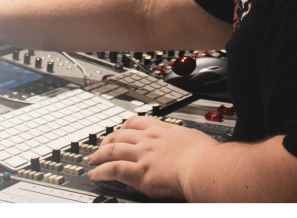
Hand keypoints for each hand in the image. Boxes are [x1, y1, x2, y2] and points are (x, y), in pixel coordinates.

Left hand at [85, 116, 219, 200]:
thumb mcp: (193, 138)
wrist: (204, 167)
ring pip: (112, 150)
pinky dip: (101, 172)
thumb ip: (184, 140)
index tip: (119, 131)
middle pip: (120, 135)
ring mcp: (142, 155)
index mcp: (162, 130)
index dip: (124, 127)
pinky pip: (113, 169)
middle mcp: (149, 140)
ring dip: (99, 156)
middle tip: (99, 147)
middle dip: (106, 141)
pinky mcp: (139, 172)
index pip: (137, 122)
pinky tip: (95, 175)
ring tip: (91, 161)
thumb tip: (189, 142)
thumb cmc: (205, 156)